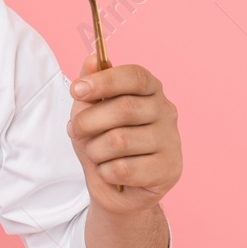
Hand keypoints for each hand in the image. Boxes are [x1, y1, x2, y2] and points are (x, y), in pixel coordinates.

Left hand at [66, 55, 181, 214]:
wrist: (115, 188)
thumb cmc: (103, 142)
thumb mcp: (89, 111)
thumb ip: (91, 85)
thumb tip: (92, 59)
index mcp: (150, 90)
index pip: (134, 76)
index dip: (104, 81)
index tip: (76, 90)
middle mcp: (166, 111)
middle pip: (124, 109)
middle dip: (88, 121)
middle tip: (75, 130)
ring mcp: (171, 141)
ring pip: (120, 141)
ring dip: (95, 150)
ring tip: (95, 154)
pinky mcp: (169, 170)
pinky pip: (124, 169)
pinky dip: (105, 172)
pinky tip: (110, 172)